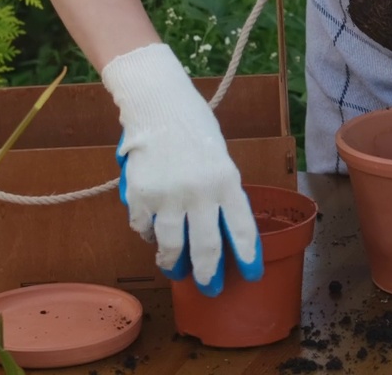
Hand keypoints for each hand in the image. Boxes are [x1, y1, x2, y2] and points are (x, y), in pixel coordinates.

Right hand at [103, 43, 262, 296]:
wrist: (157, 104)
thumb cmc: (194, 127)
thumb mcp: (220, 157)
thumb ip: (221, 190)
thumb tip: (220, 226)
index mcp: (227, 181)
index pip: (242, 228)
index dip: (248, 256)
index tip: (251, 274)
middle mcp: (201, 192)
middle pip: (207, 247)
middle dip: (209, 273)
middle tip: (209, 287)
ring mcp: (169, 196)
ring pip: (172, 246)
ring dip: (173, 262)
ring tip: (175, 268)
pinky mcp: (141, 195)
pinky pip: (144, 228)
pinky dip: (148, 234)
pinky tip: (153, 234)